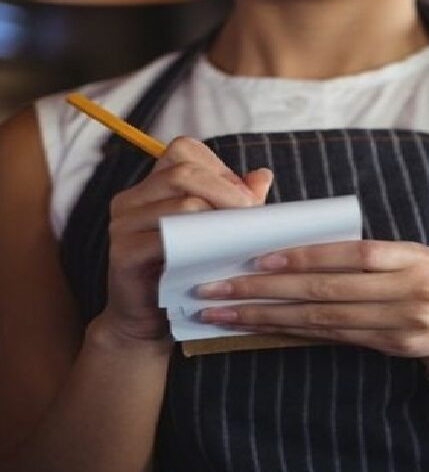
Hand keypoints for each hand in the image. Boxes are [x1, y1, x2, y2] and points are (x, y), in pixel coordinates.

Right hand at [101, 137, 271, 342]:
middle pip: (184, 170)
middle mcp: (131, 198)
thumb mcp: (216, 233)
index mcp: (151, 186)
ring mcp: (123, 224)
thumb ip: (236, 202)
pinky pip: (167, 237)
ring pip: (182, 201)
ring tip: (242, 237)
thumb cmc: (187, 273)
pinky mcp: (123, 253)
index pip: (185, 150)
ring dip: (221, 217)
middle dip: (228, 190)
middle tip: (253, 215)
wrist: (149, 322)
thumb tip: (262, 175)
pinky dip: (200, 242)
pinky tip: (219, 255)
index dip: (220, 167)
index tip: (244, 198)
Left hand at [194, 240, 428, 380]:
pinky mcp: (392, 348)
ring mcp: (403, 325)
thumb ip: (367, 255)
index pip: (353, 255)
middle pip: (328, 291)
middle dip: (267, 289)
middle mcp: (411, 292)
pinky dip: (292, 331)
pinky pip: (333, 337)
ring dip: (267, 316)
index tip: (258, 258)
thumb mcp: (411, 256)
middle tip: (217, 287)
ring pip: (323, 320)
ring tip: (224, 313)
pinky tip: (261, 326)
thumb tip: (297, 247)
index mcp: (414, 258)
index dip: (305, 256)